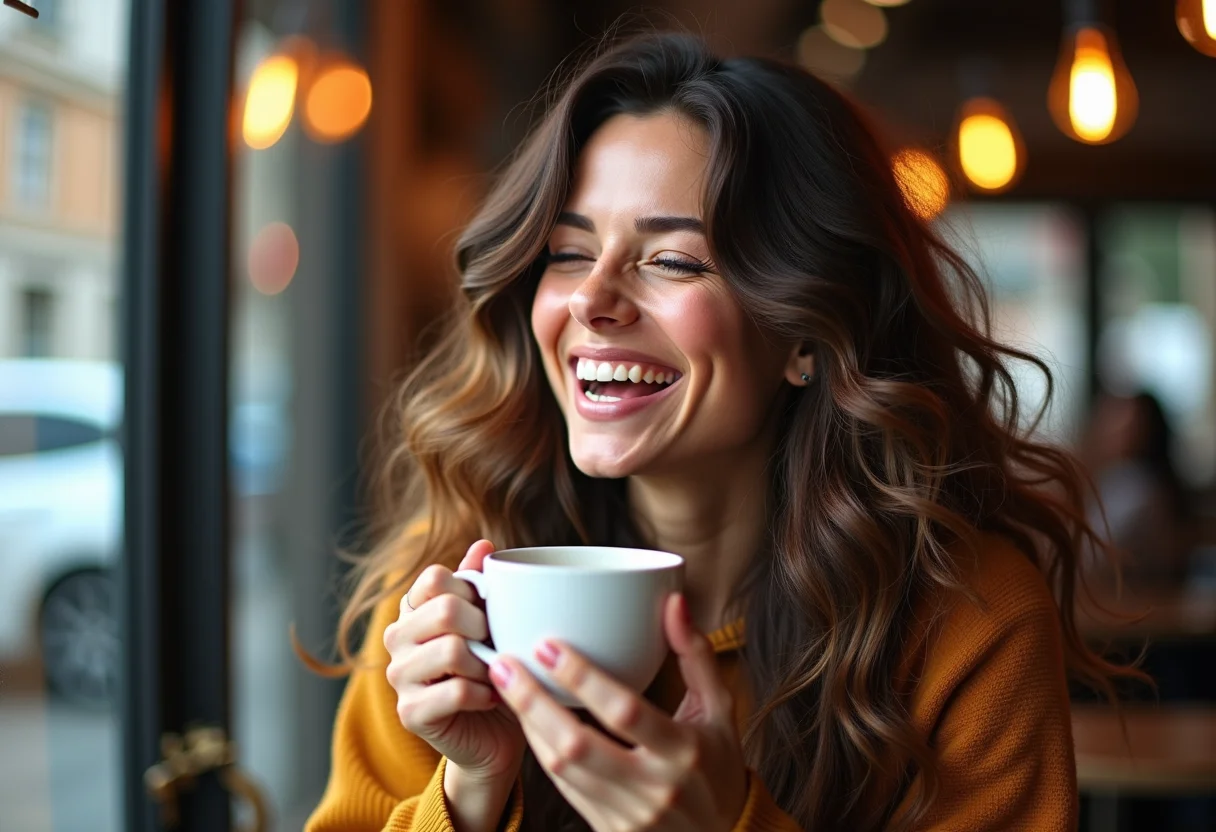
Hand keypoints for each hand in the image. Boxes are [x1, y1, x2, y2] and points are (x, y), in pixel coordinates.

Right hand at [383, 540, 525, 781]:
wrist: (493, 732)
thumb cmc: (492, 669)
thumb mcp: (490, 622)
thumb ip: (480, 585)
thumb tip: (484, 544)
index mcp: (413, 608)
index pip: (435, 577)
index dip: (472, 591)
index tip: (488, 612)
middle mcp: (396, 637)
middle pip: (445, 610)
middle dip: (484, 627)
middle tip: (497, 644)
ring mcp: (398, 675)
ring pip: (451, 650)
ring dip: (485, 663)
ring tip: (494, 672)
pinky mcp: (410, 712)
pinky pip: (456, 690)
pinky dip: (485, 693)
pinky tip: (491, 696)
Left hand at [488, 593, 748, 831]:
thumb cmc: (718, 765)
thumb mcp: (719, 710)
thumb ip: (695, 656)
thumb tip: (674, 602)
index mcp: (685, 752)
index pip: (624, 712)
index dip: (583, 678)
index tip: (548, 645)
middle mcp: (653, 788)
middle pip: (577, 746)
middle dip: (533, 702)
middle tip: (505, 663)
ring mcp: (627, 815)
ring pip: (561, 769)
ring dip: (528, 724)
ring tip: (506, 684)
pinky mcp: (608, 830)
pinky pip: (564, 787)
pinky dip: (541, 750)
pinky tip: (528, 719)